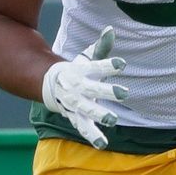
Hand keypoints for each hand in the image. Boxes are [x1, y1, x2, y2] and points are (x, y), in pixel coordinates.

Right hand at [41, 26, 127, 149]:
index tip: (122, 64)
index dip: (109, 65)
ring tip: (113, 120)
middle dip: (107, 91)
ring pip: (86, 110)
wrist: (51, 87)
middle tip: (124, 93)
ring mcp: (75, 104)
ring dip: (99, 115)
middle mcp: (77, 88)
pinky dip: (92, 135)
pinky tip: (102, 144)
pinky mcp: (75, 117)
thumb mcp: (87, 58)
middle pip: (93, 89)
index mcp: (80, 72)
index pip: (97, 67)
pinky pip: (83, 127)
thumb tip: (110, 30)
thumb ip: (100, 47)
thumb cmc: (76, 71)